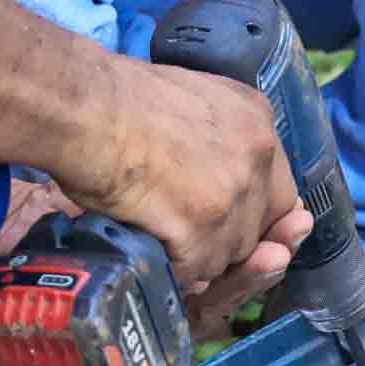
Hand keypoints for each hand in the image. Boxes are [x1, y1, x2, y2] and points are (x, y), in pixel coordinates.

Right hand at [90, 54, 307, 303]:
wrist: (88, 109)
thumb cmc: (118, 97)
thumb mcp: (192, 95)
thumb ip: (219, 131)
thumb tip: (213, 165)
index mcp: (257, 120)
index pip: (276, 187)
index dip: (248, 209)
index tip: (219, 214)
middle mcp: (257, 157)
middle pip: (257, 224)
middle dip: (226, 236)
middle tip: (185, 226)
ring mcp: (233, 197)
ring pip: (228, 253)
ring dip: (196, 254)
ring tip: (160, 231)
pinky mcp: (201, 231)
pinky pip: (196, 270)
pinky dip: (172, 267)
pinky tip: (149, 243)